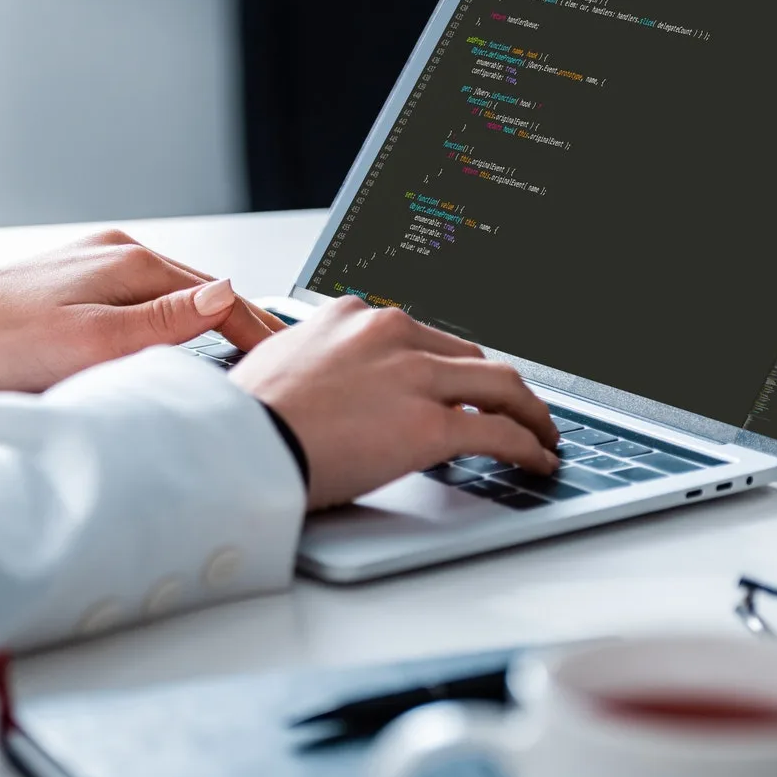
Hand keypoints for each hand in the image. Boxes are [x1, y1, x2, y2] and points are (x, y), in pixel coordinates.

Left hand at [0, 229, 285, 391]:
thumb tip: (228, 295)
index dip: (260, 332)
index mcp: (130, 262)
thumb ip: (167, 321)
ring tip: (231, 358)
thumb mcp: (94, 341)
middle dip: (238, 326)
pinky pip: (133, 306)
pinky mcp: (65, 289)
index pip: (221, 296)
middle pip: (198, 294)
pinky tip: (161, 348)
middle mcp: (113, 255)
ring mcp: (88, 268)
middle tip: (272, 365)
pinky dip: (161, 327)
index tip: (287, 362)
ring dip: (199, 327)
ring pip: (167, 299)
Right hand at [229, 297, 559, 510]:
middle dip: (499, 387)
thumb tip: (332, 392)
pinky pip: (497, 433)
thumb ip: (321, 368)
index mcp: (352, 315)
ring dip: (530, 413)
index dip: (451, 366)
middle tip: (515, 410)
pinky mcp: (430, 426)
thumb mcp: (280, 368)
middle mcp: (391, 333)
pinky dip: (528, 447)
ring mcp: (414, 377)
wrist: (234, 448)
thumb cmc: (243, 420)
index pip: (424, 336)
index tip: (462, 384)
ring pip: (501, 386)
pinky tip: (538, 461)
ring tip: (541, 436)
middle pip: (471, 357)